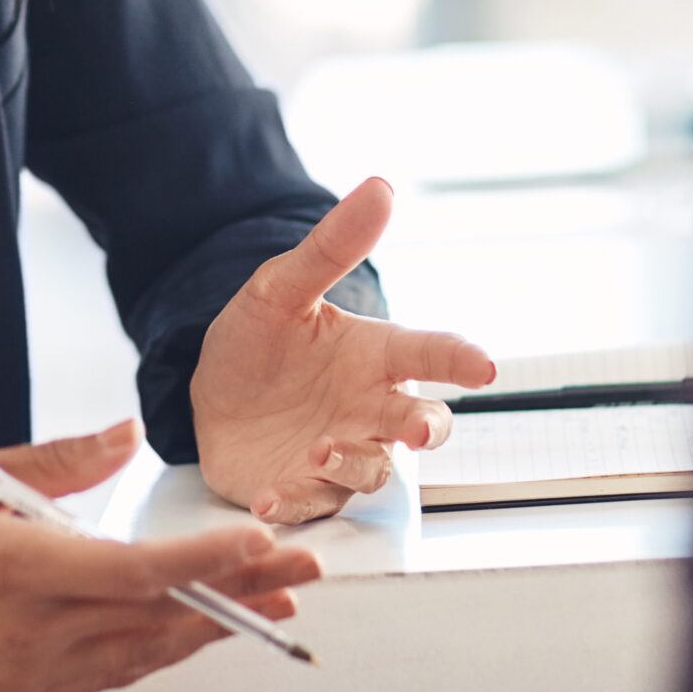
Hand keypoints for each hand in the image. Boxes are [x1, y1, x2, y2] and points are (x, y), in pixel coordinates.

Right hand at [0, 418, 324, 691]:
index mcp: (12, 569)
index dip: (208, 558)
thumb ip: (53, 460)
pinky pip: (105, 675)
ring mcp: (23, 676)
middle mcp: (27, 632)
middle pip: (159, 618)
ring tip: (272, 604)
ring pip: (143, 655)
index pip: (136, 568)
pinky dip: (155, 652)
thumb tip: (124, 433)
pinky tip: (188, 633)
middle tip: (306, 570)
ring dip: (212, 629)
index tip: (262, 539)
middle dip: (242, 594)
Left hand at [191, 178, 496, 523]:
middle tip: (416, 427)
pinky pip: (311, 505)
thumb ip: (331, 247)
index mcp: (374, 356)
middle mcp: (369, 409)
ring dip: (351, 463)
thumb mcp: (281, 287)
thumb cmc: (258, 338)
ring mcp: (341, 454)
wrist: (209, 393)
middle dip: (425, 428)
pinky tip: (269, 495)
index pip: (429, 354)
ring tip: (318, 448)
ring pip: (372, 469)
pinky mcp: (303, 490)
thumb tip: (380, 186)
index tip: (483, 366)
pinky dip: (295, 503)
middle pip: (420, 424)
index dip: (459, 359)